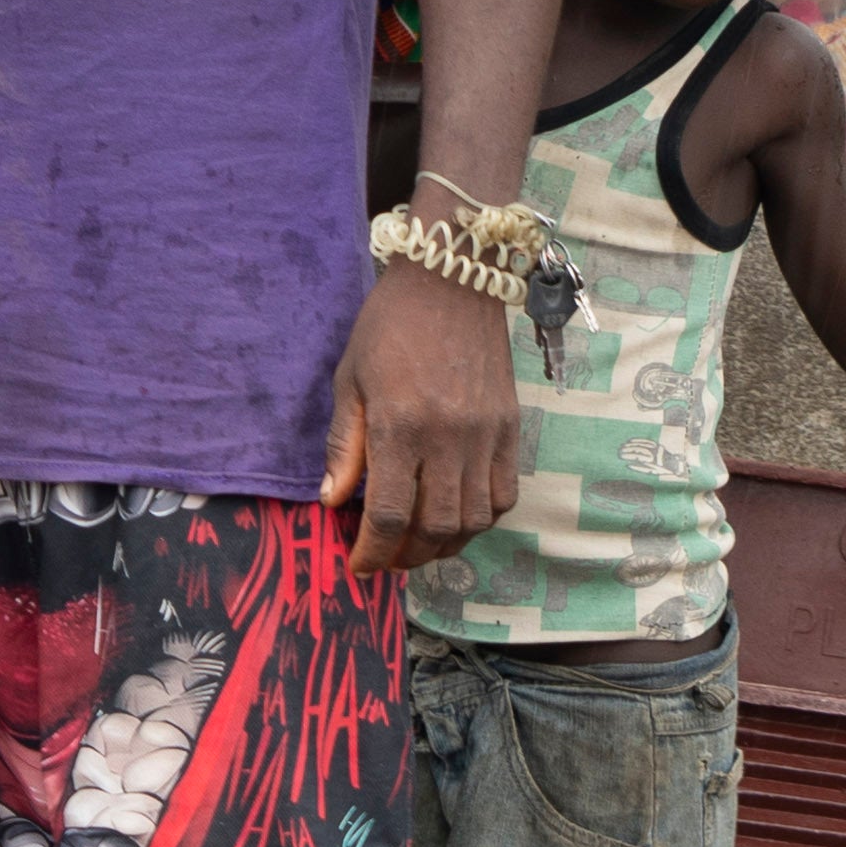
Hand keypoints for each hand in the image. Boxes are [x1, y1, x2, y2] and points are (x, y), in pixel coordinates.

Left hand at [324, 262, 526, 576]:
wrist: (452, 280)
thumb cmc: (389, 325)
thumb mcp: (350, 381)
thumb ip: (343, 445)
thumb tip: (333, 501)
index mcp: (401, 426)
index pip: (389, 515)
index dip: (372, 552)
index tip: (358, 565)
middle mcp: (449, 438)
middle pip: (434, 529)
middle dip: (406, 557)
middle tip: (385, 559)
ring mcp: (487, 435)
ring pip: (473, 521)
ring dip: (444, 545)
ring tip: (418, 545)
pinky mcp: (512, 428)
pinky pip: (505, 495)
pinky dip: (481, 519)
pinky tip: (456, 517)